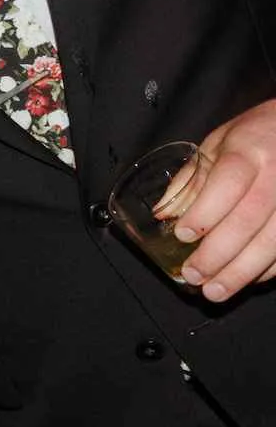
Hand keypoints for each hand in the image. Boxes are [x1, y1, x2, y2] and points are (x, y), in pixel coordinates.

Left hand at [174, 100, 275, 300]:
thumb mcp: (219, 143)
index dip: (206, 212)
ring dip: (243, 271)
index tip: (184, 236)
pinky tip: (249, 280)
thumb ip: (191, 179)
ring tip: (216, 291)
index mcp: (250, 150)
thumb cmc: (257, 135)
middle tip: (194, 276)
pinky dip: (271, 268)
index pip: (229, 183)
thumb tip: (162, 215)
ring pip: (274, 240)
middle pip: (250, 218)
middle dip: (219, 253)